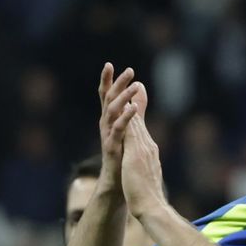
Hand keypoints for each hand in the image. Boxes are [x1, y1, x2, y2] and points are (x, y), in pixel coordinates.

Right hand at [97, 64, 141, 183]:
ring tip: (135, 85)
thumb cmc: (122, 154)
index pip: (106, 95)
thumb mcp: (129, 126)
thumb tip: (140, 86)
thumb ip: (134, 106)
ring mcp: (107, 134)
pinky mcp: (112, 146)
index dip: (107, 80)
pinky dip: (126, 117)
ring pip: (112, 111)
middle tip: (129, 70)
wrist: (116, 181)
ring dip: (123, 96)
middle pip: (108, 98)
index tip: (109, 64)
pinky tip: (133, 108)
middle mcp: (105, 124)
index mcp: (109, 119)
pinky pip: (118, 129)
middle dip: (117, 83)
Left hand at [114, 86, 167, 220]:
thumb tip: (144, 165)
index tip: (136, 98)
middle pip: (140, 120)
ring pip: (137, 121)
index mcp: (147, 153)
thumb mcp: (144, 177)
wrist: (153, 208)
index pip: (140, 129)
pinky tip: (125, 106)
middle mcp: (148, 147)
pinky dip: (129, 117)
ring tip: (130, 85)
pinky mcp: (137, 154)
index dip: (137, 113)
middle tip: (135, 81)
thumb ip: (144, 167)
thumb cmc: (148, 197)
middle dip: (137, 100)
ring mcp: (144, 149)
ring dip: (133, 102)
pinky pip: (132, 131)